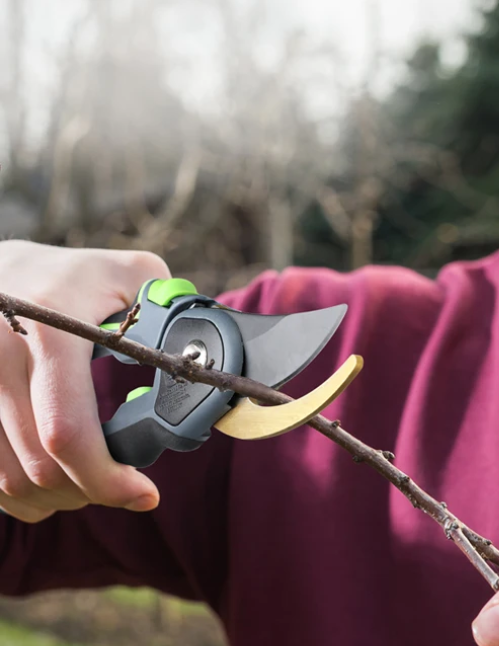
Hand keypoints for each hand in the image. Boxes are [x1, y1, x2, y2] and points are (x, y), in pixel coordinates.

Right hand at [0, 241, 169, 522]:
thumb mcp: (130, 274)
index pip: (68, 430)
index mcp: (51, 330)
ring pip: (8, 480)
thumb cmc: (74, 274)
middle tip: (125, 488)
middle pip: (39, 466)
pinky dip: (18, 493)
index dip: (107, 477)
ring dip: (56, 497)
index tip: (145, 493)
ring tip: (92, 485)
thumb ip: (172, 309)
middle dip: (90, 491)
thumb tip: (205, 357)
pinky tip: (50, 484)